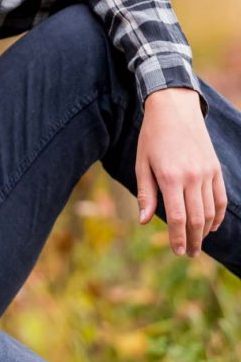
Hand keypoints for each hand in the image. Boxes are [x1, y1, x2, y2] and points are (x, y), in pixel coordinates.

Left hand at [136, 87, 226, 256]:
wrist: (174, 107)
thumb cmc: (152, 136)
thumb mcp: (142, 163)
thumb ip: (146, 193)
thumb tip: (144, 221)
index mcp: (170, 177)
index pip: (177, 217)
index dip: (177, 238)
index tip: (178, 251)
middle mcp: (192, 176)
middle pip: (196, 219)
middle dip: (193, 240)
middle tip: (189, 253)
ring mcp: (206, 172)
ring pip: (210, 211)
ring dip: (204, 231)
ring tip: (197, 243)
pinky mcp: (215, 168)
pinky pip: (220, 198)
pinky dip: (218, 215)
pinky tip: (211, 226)